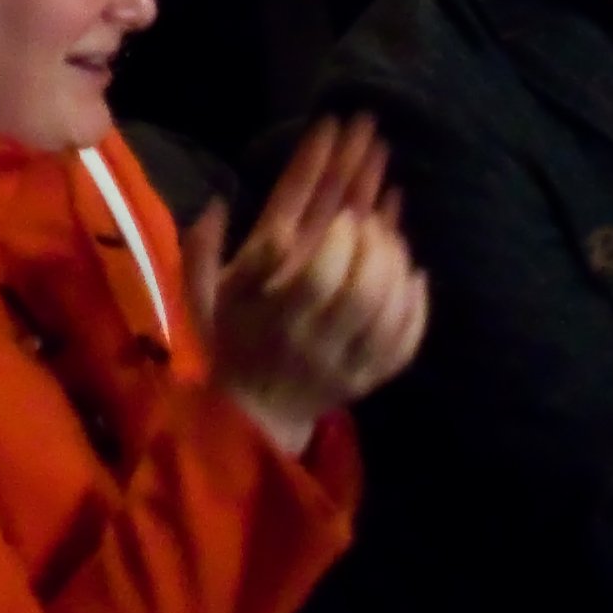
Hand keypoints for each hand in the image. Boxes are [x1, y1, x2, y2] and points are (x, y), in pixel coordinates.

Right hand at [190, 115, 429, 455]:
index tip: (347, 194)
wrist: (253, 418)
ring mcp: (344, 360)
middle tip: (375, 197)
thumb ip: (198, 252)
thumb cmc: (228, 343)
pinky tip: (414, 270)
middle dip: (372, 234)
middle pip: (357, 283)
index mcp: (270, 312)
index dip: (336, 227)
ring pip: (384, 308)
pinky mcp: (368, 377)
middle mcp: (310, 336)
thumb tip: (216, 202)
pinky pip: (402, 342)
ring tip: (392, 229)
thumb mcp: (199, 298)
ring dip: (395, 262)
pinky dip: (414, 304)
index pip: (310, 265)